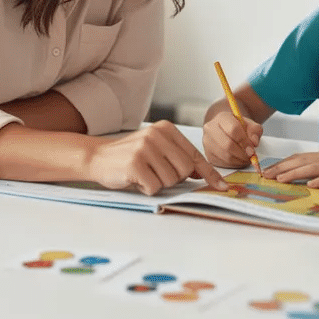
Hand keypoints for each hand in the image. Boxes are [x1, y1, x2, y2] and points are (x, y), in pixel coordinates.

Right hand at [87, 120, 227, 194]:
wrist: (97, 156)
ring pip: (171, 180)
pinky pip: (154, 187)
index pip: (194, 154)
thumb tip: (204, 174)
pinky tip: (136, 179)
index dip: (209, 173)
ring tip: (144, 174)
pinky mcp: (135, 163)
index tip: (221, 186)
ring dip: (159, 184)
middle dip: (174, 178)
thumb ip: (177, 157)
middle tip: (156, 174)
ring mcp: (145, 148)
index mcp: (166, 129)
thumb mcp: (156, 149)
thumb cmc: (130, 156)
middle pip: (186, 170)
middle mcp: (157, 135)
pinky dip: (147, 189)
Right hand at [202, 110, 261, 168]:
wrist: (225, 129)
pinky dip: (234, 164)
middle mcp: (210, 129)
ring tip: (246, 158)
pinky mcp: (208, 155)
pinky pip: (223, 163)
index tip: (252, 149)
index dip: (245, 141)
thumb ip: (255, 130)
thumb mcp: (249, 124)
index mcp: (221, 118)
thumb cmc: (238, 126)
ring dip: (240, 160)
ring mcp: (207, 143)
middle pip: (227, 145)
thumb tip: (254, 142)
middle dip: (242, 153)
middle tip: (251, 156)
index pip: (233, 130)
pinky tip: (239, 160)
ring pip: (225, 156)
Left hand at [264, 146, 318, 187]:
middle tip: (265, 175)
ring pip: (311, 168)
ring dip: (294, 173)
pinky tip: (311, 185)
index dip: (282, 163)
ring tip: (280, 179)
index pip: (299, 157)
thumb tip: (313, 175)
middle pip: (300, 162)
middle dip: (281, 168)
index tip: (268, 168)